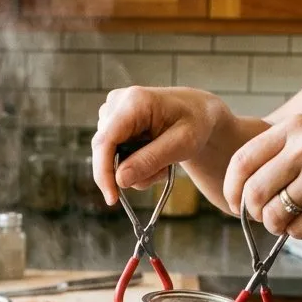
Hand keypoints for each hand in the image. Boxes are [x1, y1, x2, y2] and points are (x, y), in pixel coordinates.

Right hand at [92, 86, 227, 204]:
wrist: (198, 112)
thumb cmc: (195, 123)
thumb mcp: (182, 144)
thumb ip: (150, 161)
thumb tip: (120, 180)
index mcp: (134, 102)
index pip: (106, 140)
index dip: (103, 172)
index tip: (112, 199)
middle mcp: (116, 103)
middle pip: (104, 151)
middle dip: (130, 172)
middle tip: (161, 172)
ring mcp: (111, 112)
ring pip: (109, 156)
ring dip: (136, 169)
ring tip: (162, 162)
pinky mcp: (111, 123)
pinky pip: (113, 154)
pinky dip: (133, 164)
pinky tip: (153, 156)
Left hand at [223, 114, 301, 237]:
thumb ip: (281, 152)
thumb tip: (240, 186)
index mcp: (297, 128)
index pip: (242, 161)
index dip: (232, 188)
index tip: (234, 203)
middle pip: (254, 193)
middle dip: (253, 213)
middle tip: (266, 216)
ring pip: (273, 216)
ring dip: (277, 226)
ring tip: (293, 219)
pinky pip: (297, 231)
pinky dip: (299, 232)